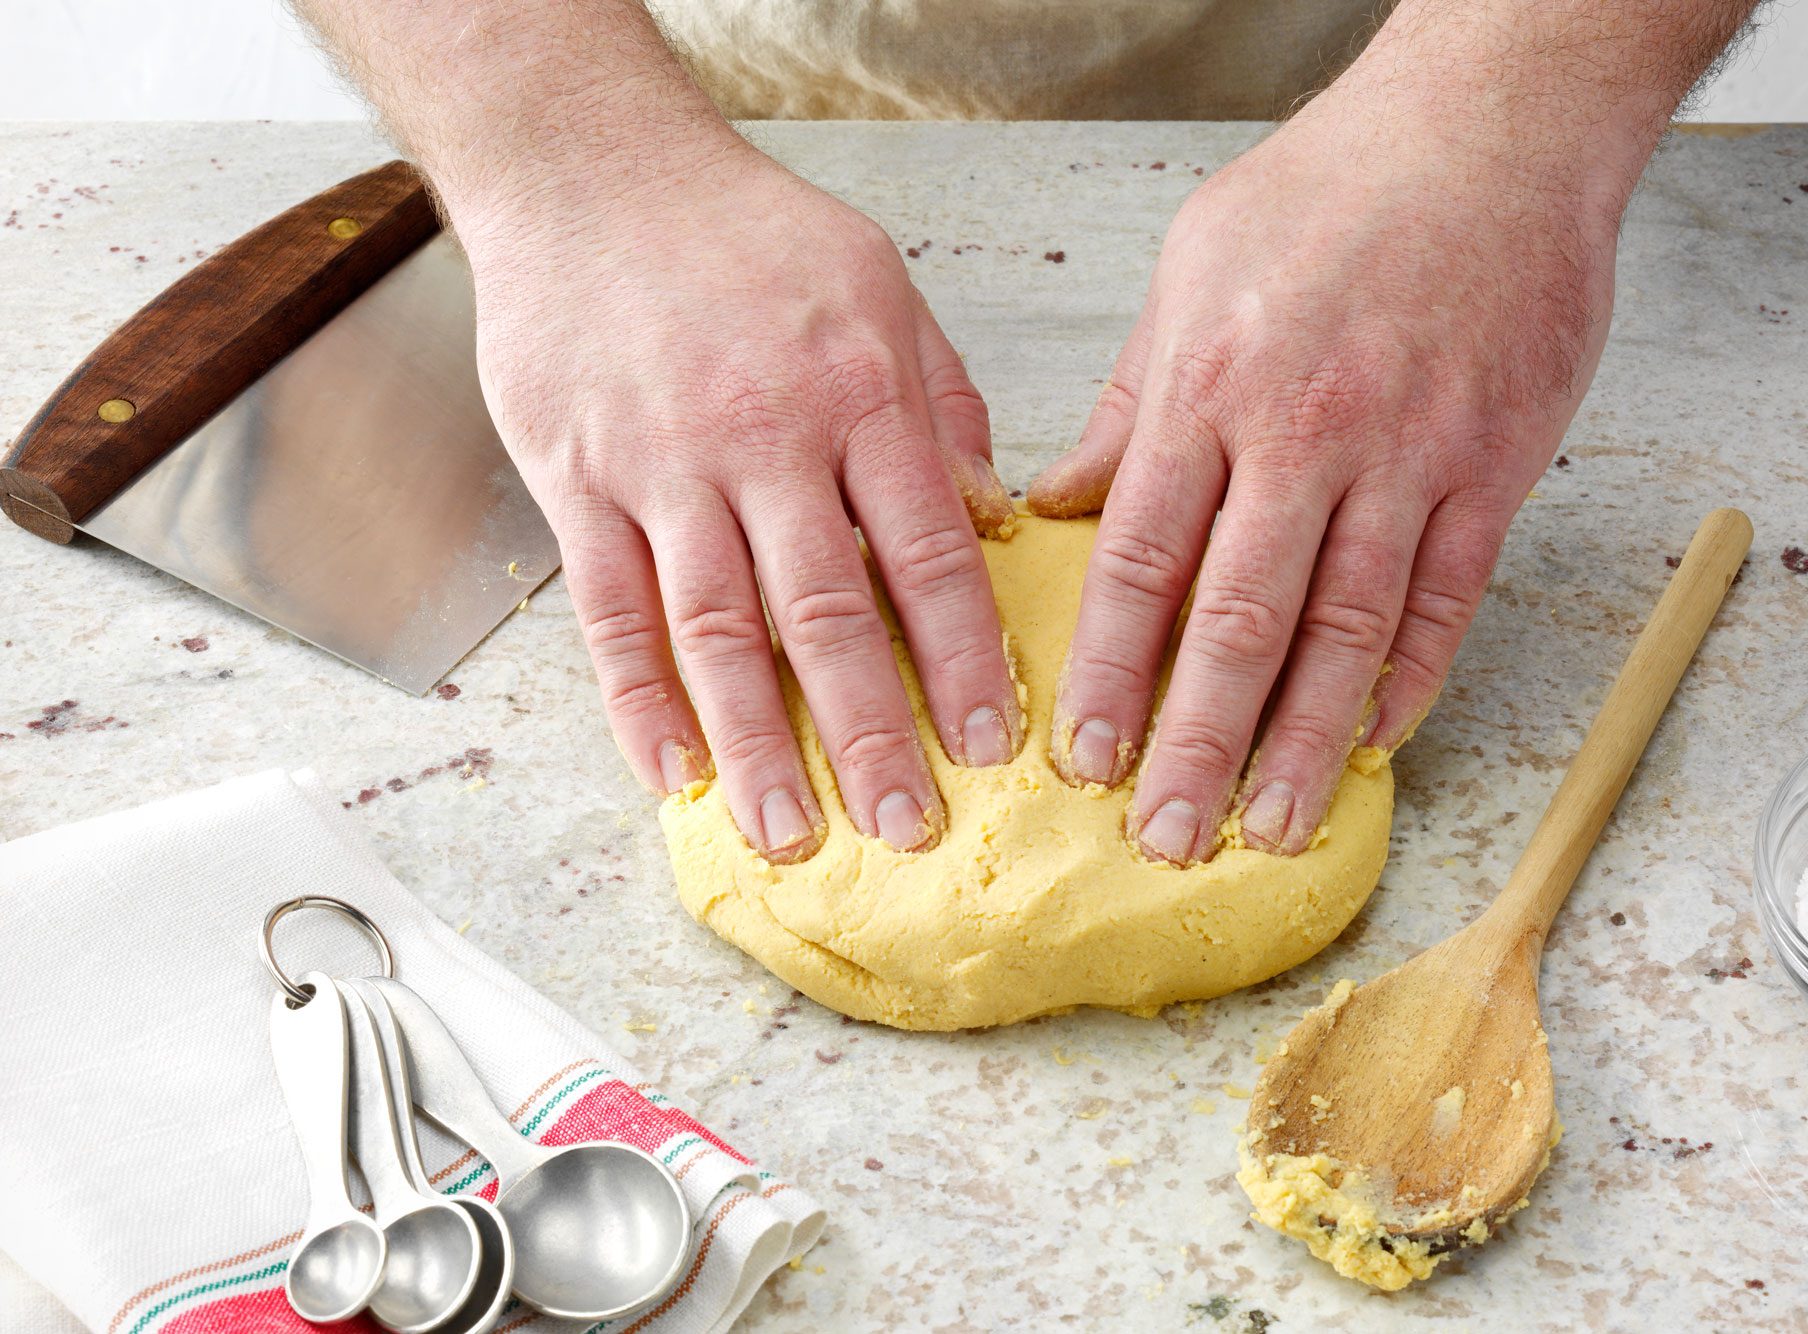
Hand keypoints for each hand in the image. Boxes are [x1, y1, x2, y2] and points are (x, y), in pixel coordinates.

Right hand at [457, 138, 1018, 860]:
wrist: (591, 170)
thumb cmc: (745, 234)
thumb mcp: (880, 287)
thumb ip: (941, 408)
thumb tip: (992, 523)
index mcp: (857, 390)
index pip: (928, 551)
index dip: (962, 658)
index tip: (992, 741)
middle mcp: (763, 436)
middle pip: (825, 611)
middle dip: (870, 731)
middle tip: (906, 827)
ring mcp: (662, 464)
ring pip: (715, 630)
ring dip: (755, 744)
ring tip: (788, 834)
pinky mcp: (577, 480)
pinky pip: (611, 610)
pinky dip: (639, 700)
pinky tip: (673, 771)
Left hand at [1028, 85, 1619, 863]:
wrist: (1490, 128)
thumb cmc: (1328, 193)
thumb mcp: (1190, 275)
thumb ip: (1129, 406)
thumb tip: (1056, 505)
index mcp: (1210, 387)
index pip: (1141, 560)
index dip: (1108, 671)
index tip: (1080, 757)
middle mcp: (1305, 433)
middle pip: (1239, 622)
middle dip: (1198, 743)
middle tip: (1165, 836)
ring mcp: (1407, 456)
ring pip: (1345, 631)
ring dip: (1306, 742)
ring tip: (1272, 827)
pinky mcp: (1492, 467)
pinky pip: (1445, 597)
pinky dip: (1409, 676)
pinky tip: (1374, 740)